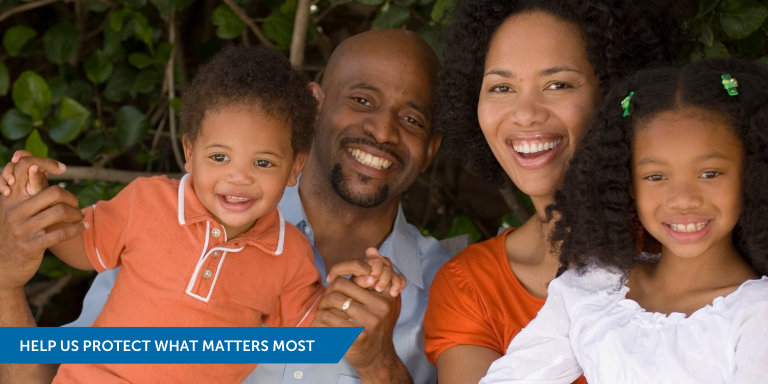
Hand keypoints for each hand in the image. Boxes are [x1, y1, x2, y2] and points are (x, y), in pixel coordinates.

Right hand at [0, 178, 85, 291]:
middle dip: (71, 198)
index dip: (45, 163)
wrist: (2, 268)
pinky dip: (76, 229)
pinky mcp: (30, 246)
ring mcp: (21, 229)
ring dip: (76, 215)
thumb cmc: (14, 235)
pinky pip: (60, 234)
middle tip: (77, 204)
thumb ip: (23, 194)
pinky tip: (83, 228)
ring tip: (80, 217)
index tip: (61, 168)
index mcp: (9, 200)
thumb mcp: (13, 212)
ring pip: (59, 212)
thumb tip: (36, 168)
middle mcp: (14, 212)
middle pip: (52, 192)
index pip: (25, 170)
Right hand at [1, 150, 64, 196]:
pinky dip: (2, 186)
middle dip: (9, 171)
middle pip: (12, 164)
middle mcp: (24, 169)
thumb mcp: (40, 187)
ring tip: (8, 191)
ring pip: (6, 172)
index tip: (15, 159)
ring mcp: (16, 175)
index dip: (19, 154)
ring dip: (5, 179)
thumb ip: (37, 178)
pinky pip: (2, 182)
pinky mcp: (9, 183)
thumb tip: (34, 167)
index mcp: (34, 165)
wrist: (37, 204)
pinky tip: (6, 193)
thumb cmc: (41, 194)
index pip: (26, 156)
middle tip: (12, 181)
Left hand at [313, 253, 410, 382]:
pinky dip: (322, 318)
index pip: (362, 268)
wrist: (378, 356)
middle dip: (329, 290)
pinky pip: (331, 318)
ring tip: (322, 309)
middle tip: (325, 298)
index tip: (332, 279)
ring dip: (323, 304)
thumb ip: (378, 274)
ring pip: (335, 299)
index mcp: (388, 293)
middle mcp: (383, 305)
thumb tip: (371, 249)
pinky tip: (322, 321)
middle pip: (343, 284)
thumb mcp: (383, 298)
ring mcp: (372, 320)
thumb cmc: (377, 325)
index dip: (343, 270)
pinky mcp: (359, 335)